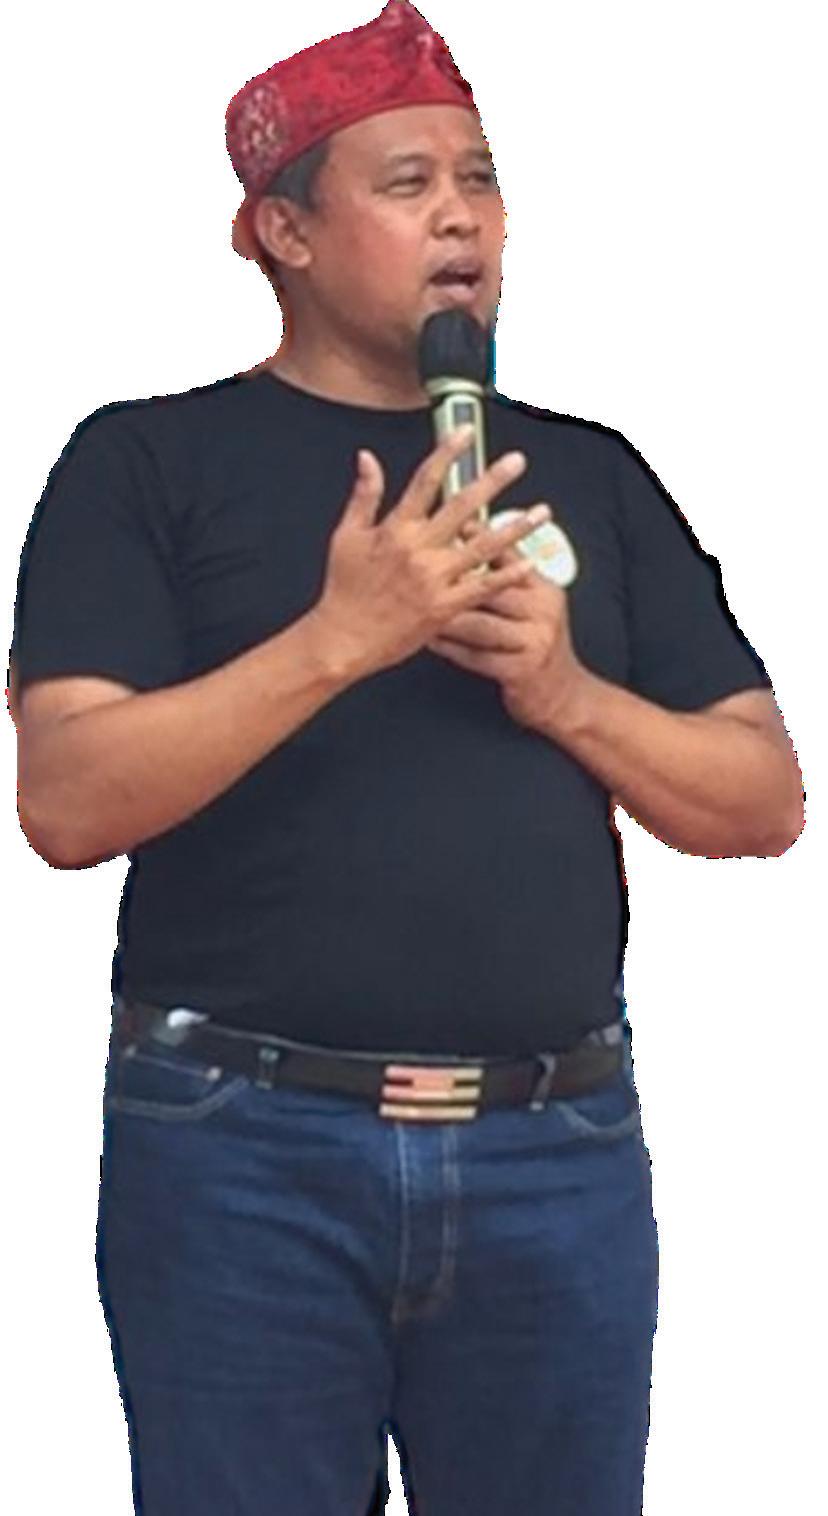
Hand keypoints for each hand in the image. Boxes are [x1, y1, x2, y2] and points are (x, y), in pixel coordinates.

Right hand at [308, 427, 546, 681]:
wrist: (344, 639)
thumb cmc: (344, 591)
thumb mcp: (346, 536)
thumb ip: (364, 495)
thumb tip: (368, 459)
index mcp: (395, 529)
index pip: (426, 480)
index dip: (448, 452)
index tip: (466, 432)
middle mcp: (419, 550)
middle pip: (463, 506)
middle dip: (493, 480)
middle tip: (517, 462)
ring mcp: (435, 579)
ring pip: (484, 546)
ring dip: (516, 527)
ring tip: (541, 512)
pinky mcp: (445, 607)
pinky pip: (483, 587)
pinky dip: (508, 575)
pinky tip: (530, 563)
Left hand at [426, 517, 583, 731]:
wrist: (562, 695)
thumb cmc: (536, 645)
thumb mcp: (533, 607)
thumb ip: (508, 579)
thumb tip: (474, 542)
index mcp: (544, 590)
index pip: (511, 558)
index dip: (482, 540)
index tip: (454, 527)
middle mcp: (543, 612)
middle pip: (491, 590)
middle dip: (453, 582)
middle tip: (417, 572)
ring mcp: (535, 642)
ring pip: (479, 625)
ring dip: (445, 619)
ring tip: (418, 611)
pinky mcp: (521, 671)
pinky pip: (477, 657)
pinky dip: (451, 649)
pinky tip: (432, 642)